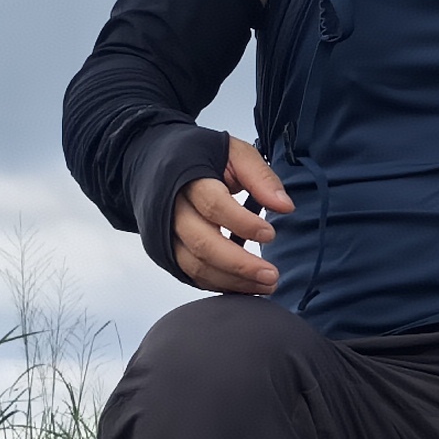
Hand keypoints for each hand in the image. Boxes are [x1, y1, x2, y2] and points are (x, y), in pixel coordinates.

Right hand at [172, 138, 293, 294]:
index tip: (271, 234)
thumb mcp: (233, 152)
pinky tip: (244, 285)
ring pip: (196, 266)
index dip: (244, 223)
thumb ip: (260, 176)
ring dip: (233, 280)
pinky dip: (218, 284)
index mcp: (186, 178)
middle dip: (240, 265)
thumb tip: (286, 206)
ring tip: (266, 285)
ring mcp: (163, 234)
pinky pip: (191, 274)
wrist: (152, 164)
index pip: (214, 205)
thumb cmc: (200, 156)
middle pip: (203, 244)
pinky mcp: (164, 251)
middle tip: (272, 276)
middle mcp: (169, 209)